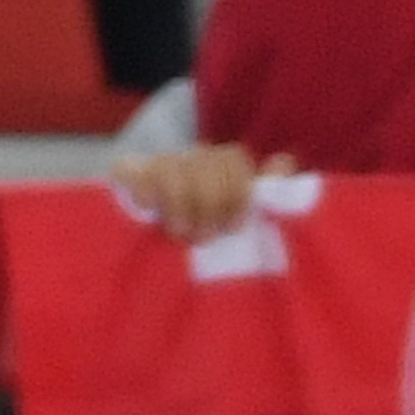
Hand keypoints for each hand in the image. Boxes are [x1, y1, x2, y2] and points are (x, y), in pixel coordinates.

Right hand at [111, 146, 293, 244]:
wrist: (158, 257)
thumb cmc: (215, 242)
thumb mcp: (248, 224)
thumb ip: (268, 193)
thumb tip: (286, 161)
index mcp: (224, 168)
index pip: (234, 157)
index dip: (237, 191)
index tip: (235, 227)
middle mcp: (194, 159)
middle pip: (207, 161)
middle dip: (210, 204)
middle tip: (205, 238)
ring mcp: (161, 163)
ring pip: (173, 165)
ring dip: (180, 204)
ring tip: (180, 234)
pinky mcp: (128, 171)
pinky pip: (131, 166)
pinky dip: (142, 189)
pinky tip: (147, 210)